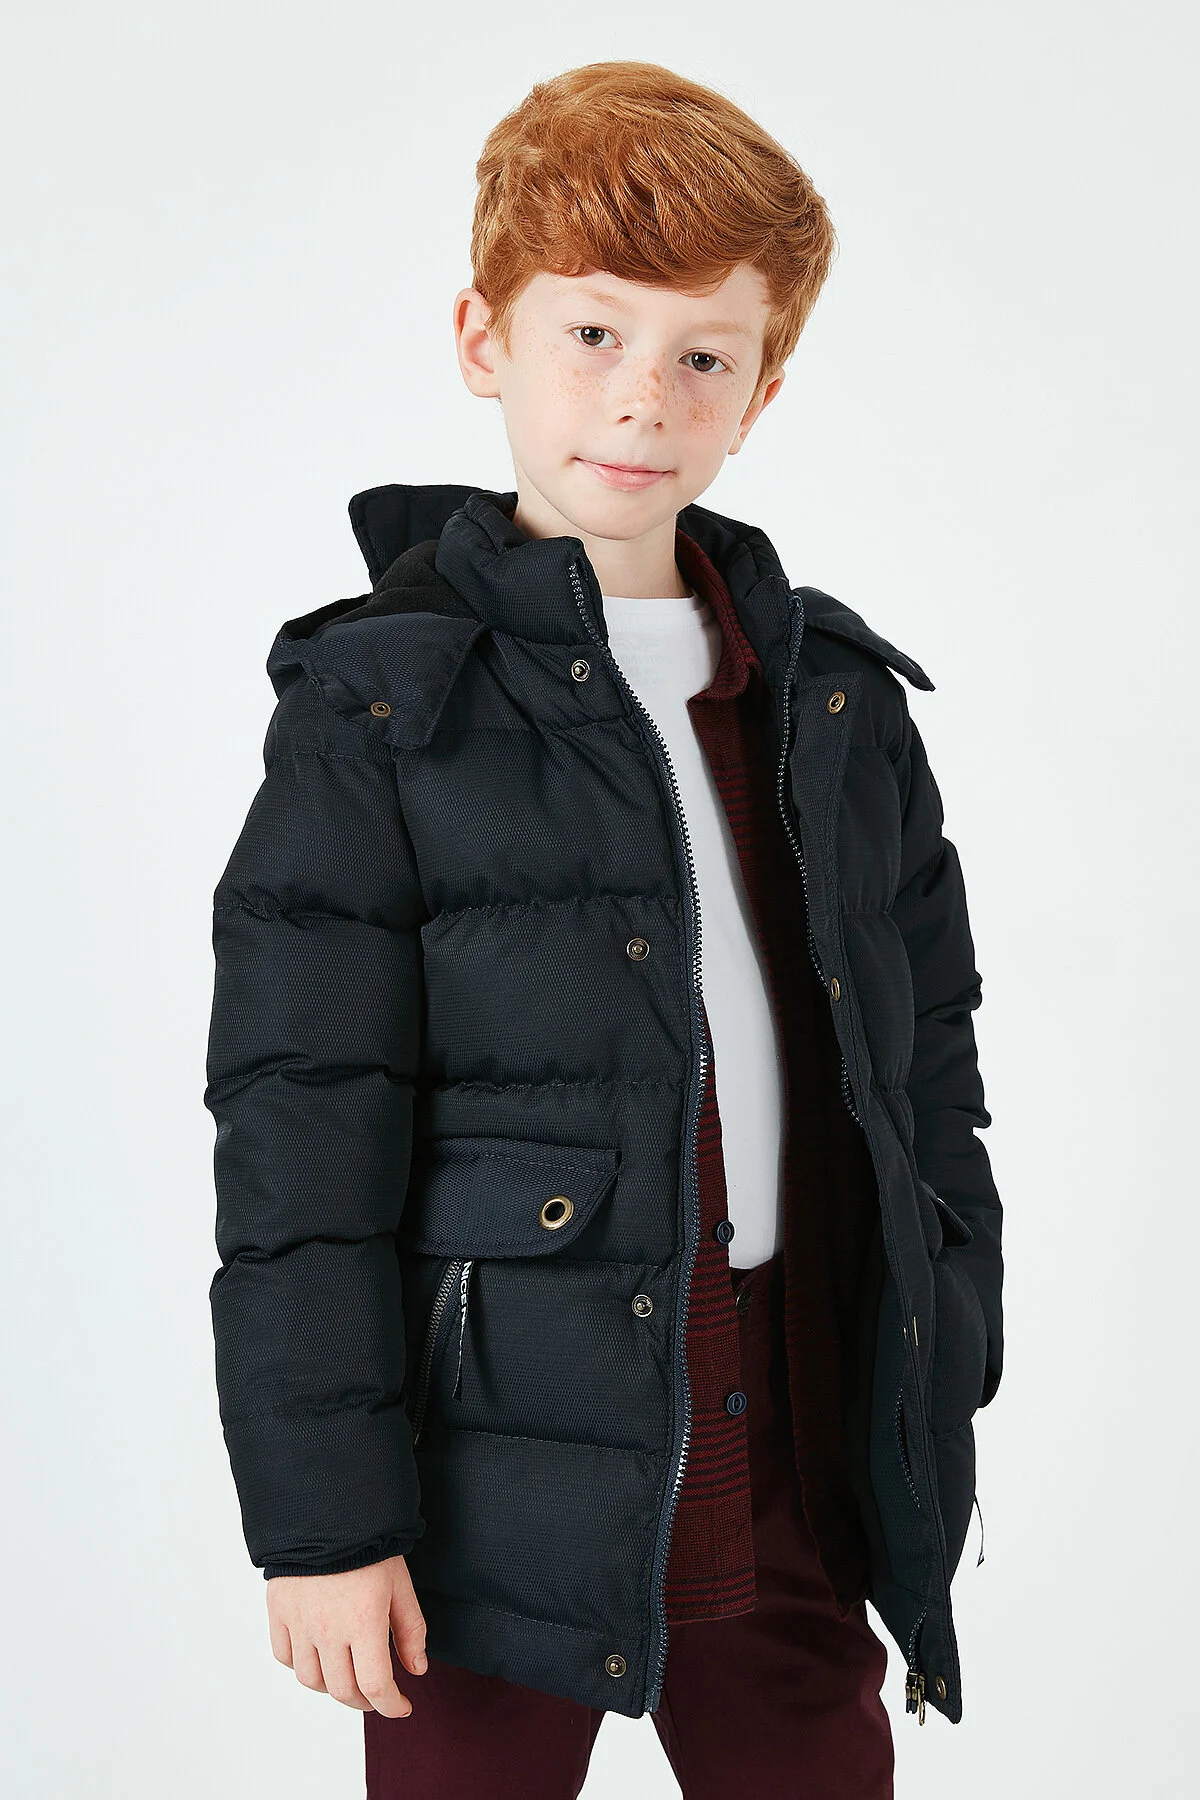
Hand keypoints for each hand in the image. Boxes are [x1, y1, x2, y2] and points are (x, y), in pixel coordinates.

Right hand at [266, 1554, 427, 1716]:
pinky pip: (285, 1656)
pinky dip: (301, 1665)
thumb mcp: (401, 1584)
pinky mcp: (279, 1611)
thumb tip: (417, 1669)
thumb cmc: (370, 1544)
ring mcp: (299, 1622)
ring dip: (332, 1687)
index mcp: (363, 1623)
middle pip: (342, 1690)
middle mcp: (327, 1630)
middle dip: (365, 1701)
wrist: (328, 1510)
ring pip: (311, 1680)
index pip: (375, 1686)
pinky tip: (318, 1656)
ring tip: (347, 1676)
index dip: (391, 1706)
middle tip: (377, 1694)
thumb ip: (411, 1630)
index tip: (402, 1706)